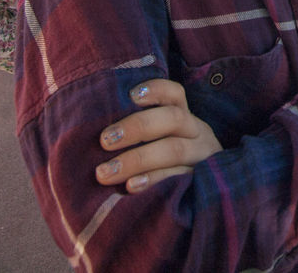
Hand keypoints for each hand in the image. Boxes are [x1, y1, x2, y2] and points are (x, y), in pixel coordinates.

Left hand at [95, 79, 221, 192]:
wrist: (203, 206)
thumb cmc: (158, 170)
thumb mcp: (158, 145)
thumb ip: (136, 135)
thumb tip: (94, 126)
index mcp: (184, 119)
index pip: (175, 95)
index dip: (155, 90)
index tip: (130, 96)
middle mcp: (197, 134)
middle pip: (174, 119)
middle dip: (138, 127)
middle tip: (105, 140)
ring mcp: (201, 159)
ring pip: (175, 150)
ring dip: (137, 159)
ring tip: (105, 173)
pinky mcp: (201, 184)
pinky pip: (179, 179)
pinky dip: (153, 180)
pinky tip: (131, 186)